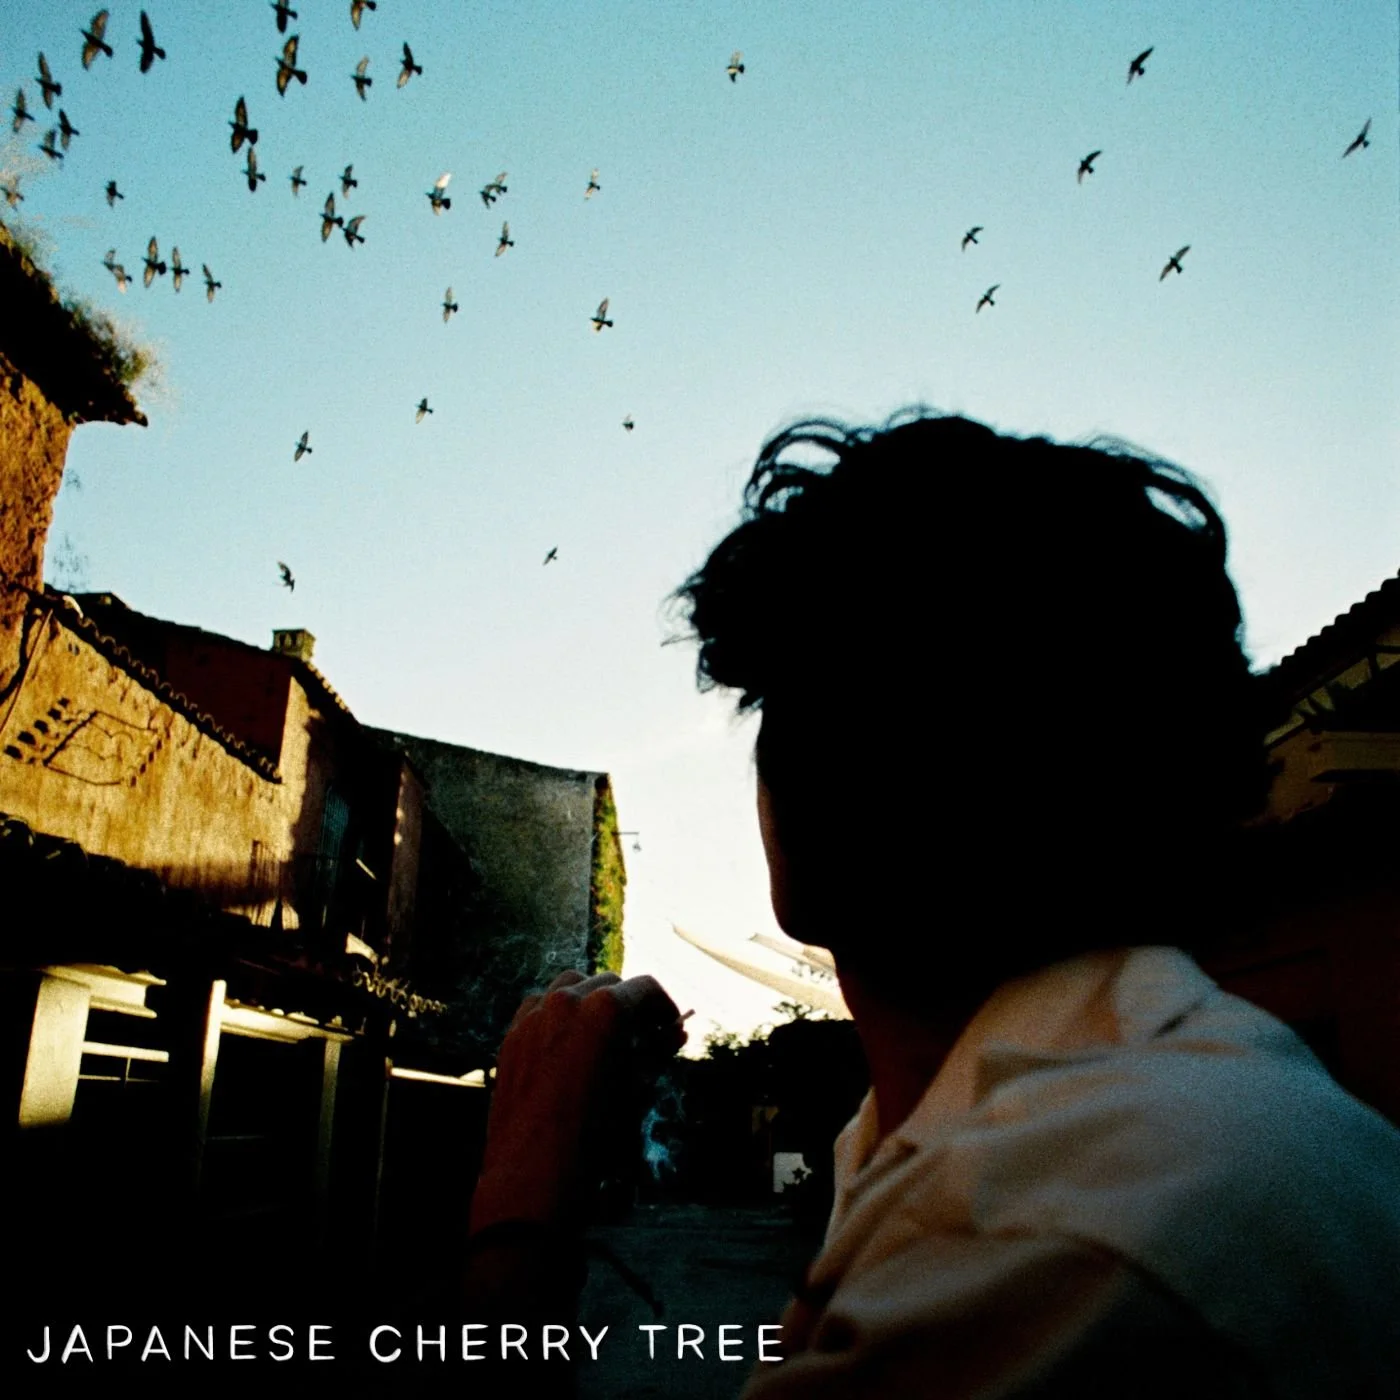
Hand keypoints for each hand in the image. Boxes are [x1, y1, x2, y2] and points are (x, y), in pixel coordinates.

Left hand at [469, 970, 686, 1233]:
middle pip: (608, 984)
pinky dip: (557, 1015)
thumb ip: (656, 1054)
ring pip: (570, 987)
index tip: (669, 1028)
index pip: (646, 989)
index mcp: (604, 1010)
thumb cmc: (594, 1139)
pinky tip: (566, 1046)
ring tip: (603, 1037)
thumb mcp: (636, 1093)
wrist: (532, 1177)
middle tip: (641, 1038)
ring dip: (591, 1003)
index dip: (664, 1007)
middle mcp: (566, 1001)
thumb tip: (676, 1032)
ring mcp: (533, 1016)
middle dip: (629, 1006)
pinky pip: (538, 1008)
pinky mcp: (511, 1036)